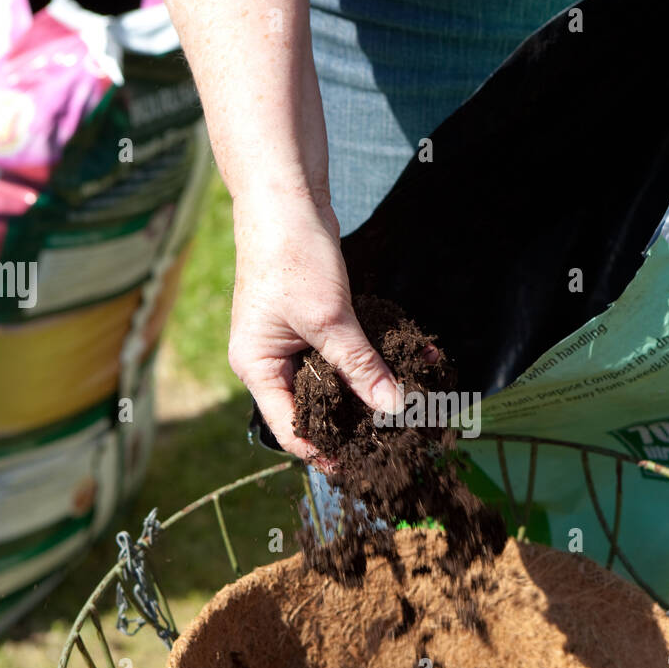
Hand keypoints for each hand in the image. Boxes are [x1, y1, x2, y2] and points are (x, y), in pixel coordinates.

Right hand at [228, 185, 400, 462]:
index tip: (361, 469)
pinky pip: (345, 354)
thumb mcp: (330, 319)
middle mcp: (271, 362)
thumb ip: (360, 367)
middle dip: (354, 424)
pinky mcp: (314, 324)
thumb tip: (392, 409)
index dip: (325, 453)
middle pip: (314, 409)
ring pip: (334, 382)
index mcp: (259, 368)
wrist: (286, 198)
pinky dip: (373, 360)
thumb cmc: (292, 256)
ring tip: (409, 410)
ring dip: (370, 391)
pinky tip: (409, 366)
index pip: (290, 429)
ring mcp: (292, 342)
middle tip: (394, 443)